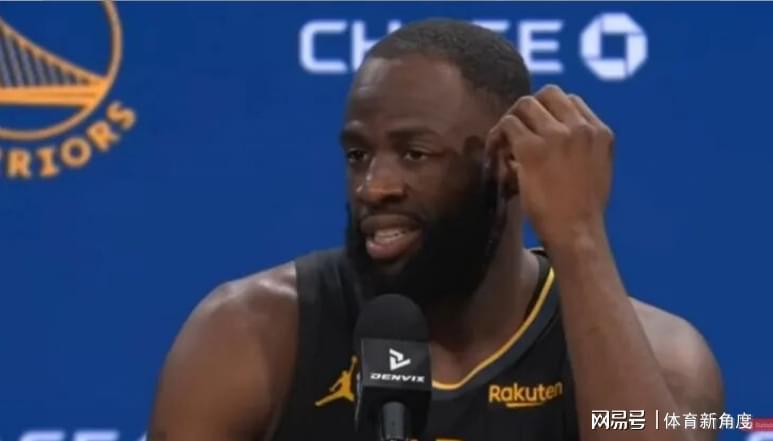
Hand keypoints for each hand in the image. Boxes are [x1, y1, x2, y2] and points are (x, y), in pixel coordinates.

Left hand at [486, 84, 614, 245]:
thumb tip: (555, 135)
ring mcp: (557, 136)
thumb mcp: (597, 169)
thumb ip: (583, 147)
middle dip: (529, 109)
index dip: (549, 113)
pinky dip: (499, 135)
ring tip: (504, 142)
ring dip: (512, 120)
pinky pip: (508, 125)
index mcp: (600, 132)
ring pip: (524, 105)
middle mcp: (581, 128)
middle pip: (548, 94)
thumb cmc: (583, 210)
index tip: (537, 130)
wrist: (577, 232)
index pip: (571, 101)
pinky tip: (497, 151)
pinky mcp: (532, 149)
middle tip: (517, 130)